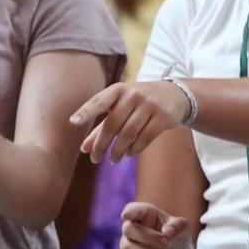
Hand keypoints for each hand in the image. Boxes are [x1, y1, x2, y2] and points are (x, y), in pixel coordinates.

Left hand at [71, 81, 190, 162]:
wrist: (175, 95)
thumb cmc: (139, 102)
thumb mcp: (120, 108)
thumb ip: (102, 126)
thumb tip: (84, 149)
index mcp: (118, 90)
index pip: (99, 101)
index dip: (86, 111)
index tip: (73, 122)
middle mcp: (134, 94)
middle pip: (113, 124)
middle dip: (102, 144)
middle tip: (95, 159)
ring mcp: (150, 104)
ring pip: (129, 133)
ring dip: (118, 150)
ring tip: (113, 159)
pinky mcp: (163, 116)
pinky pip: (145, 138)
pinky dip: (134, 149)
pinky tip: (129, 153)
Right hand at [120, 201, 192, 248]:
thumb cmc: (176, 235)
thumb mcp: (183, 228)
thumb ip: (178, 226)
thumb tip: (168, 231)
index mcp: (145, 214)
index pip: (132, 209)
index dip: (129, 212)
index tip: (126, 215)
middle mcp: (132, 227)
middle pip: (128, 229)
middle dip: (148, 236)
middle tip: (166, 242)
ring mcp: (127, 244)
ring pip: (127, 248)